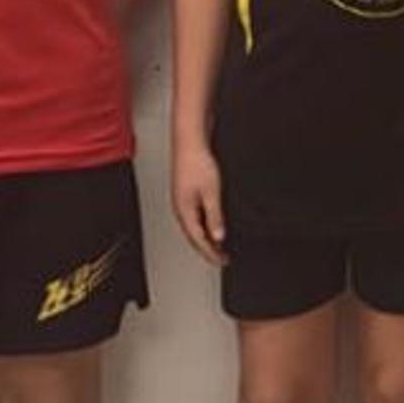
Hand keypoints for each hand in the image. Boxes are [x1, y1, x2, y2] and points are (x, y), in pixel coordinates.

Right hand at [171, 141, 226, 265]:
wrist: (189, 141)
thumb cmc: (196, 162)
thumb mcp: (211, 192)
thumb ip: (215, 216)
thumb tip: (218, 236)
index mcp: (184, 211)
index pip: (198, 240)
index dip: (211, 253)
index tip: (222, 261)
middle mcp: (180, 208)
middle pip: (194, 236)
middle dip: (208, 249)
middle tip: (222, 258)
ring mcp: (182, 200)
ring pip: (194, 226)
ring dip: (207, 237)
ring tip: (220, 244)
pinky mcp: (186, 192)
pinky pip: (195, 215)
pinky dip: (205, 223)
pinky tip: (213, 222)